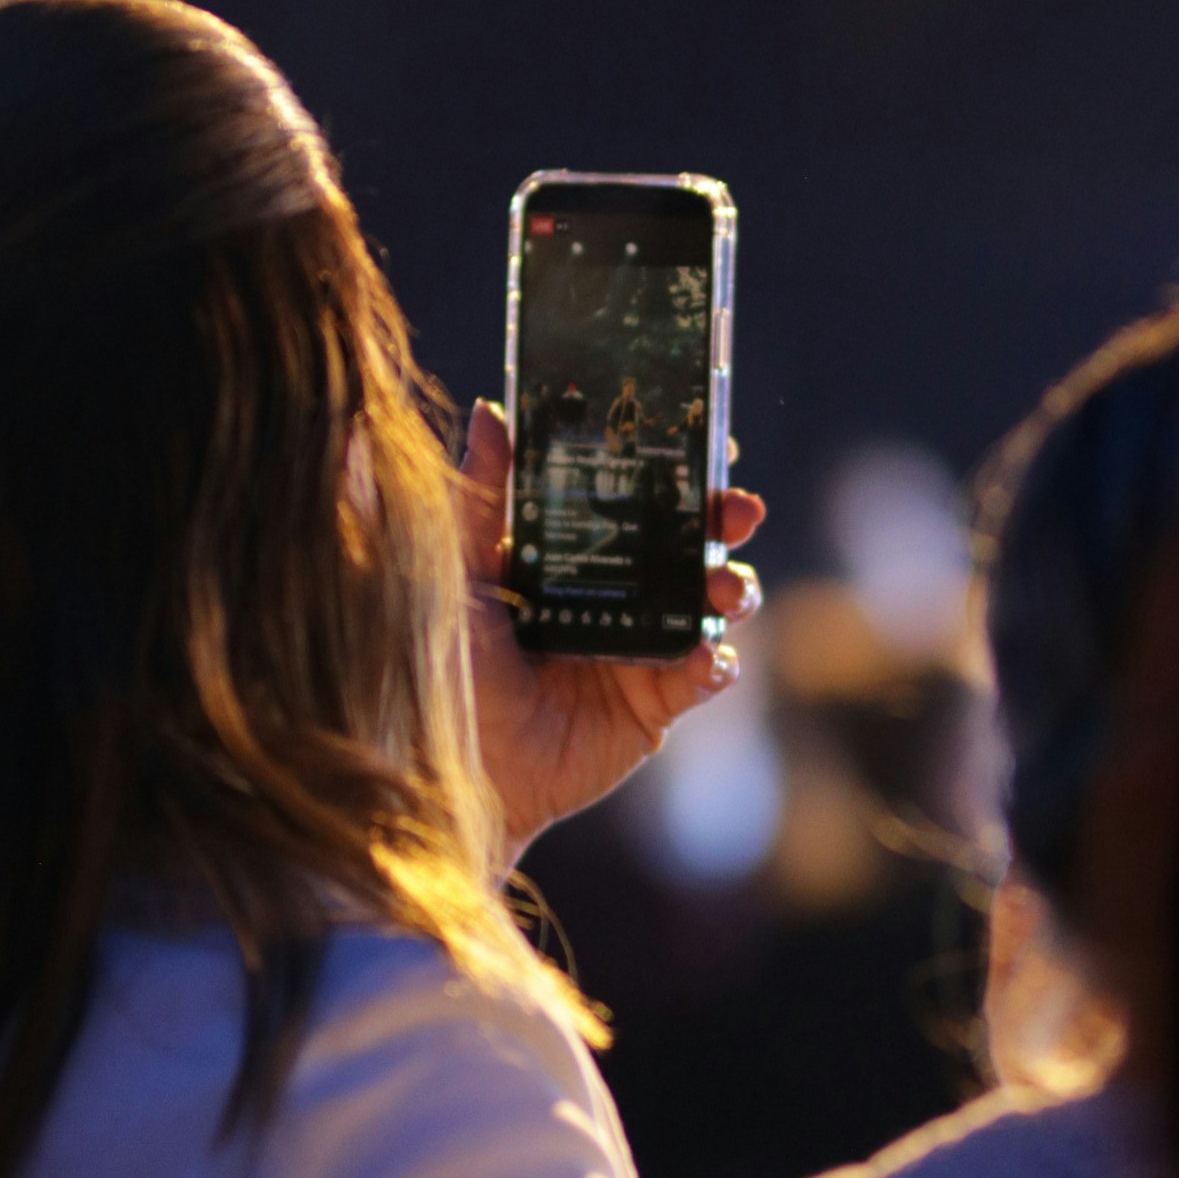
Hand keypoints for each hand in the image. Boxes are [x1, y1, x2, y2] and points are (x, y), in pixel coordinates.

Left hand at [456, 398, 764, 863]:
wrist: (449, 764)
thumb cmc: (440, 665)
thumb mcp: (455, 572)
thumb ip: (478, 497)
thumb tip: (490, 413)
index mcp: (576, 554)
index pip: (640, 499)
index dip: (681, 471)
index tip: (710, 441)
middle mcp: (619, 594)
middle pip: (691, 543)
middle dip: (725, 521)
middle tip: (738, 509)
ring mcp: (643, 647)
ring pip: (712, 604)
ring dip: (733, 586)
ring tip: (723, 587)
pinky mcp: (655, 703)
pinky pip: (703, 677)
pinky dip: (714, 663)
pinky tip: (704, 655)